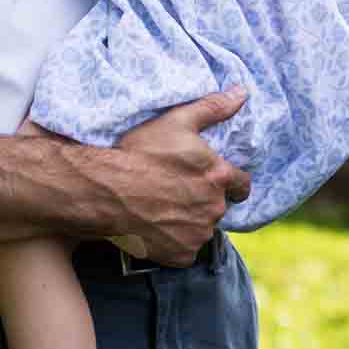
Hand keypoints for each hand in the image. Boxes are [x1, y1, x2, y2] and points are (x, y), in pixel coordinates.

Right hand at [111, 88, 250, 265]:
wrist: (106, 190)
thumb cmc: (140, 152)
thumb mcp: (176, 121)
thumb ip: (213, 107)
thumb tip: (242, 92)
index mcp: (219, 176)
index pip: (242, 185)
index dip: (229, 181)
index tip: (210, 180)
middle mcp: (214, 208)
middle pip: (218, 206)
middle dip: (203, 199)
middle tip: (175, 189)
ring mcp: (198, 234)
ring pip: (201, 229)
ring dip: (189, 221)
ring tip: (162, 207)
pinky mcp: (181, 255)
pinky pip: (185, 250)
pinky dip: (175, 242)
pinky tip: (155, 226)